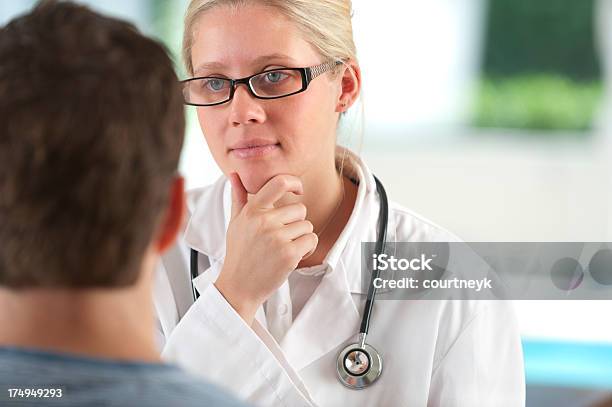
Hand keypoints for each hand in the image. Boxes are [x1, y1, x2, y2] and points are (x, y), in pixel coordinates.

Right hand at [215, 173, 317, 324]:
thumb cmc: (239, 254)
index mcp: (252, 210)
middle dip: (296, 223)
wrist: (238, 286)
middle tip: (280, 237)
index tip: (298, 189)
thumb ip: (238, 197)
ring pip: (307, 226)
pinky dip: (306, 248)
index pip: (279, 183)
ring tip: (283, 248)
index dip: (294, 182)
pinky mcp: (289, 254)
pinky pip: (311, 240)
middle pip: (300, 209)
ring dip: (300, 237)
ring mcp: (277, 237)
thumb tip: (234, 175)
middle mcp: (264, 221)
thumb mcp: (235, 223)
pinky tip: (291, 255)